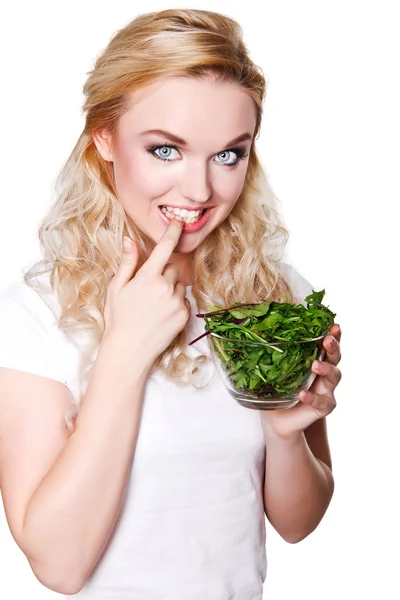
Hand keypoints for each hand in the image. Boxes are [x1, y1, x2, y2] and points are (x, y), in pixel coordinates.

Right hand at [103, 218, 190, 365]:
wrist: (128, 351)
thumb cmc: (118, 318)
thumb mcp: (116, 288)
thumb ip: (127, 263)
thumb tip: (129, 240)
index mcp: (147, 278)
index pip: (164, 248)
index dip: (172, 232)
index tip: (178, 222)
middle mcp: (166, 288)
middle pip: (172, 268)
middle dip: (163, 273)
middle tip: (147, 289)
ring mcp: (177, 302)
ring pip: (180, 285)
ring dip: (171, 289)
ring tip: (153, 305)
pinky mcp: (184, 315)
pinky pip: (184, 301)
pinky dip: (176, 303)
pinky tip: (161, 314)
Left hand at [259, 324, 341, 439]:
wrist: (277, 418)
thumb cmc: (277, 389)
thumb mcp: (274, 369)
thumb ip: (271, 354)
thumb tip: (254, 334)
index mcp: (315, 359)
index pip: (327, 345)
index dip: (333, 335)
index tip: (334, 324)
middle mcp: (324, 373)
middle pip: (335, 357)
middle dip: (333, 347)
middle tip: (327, 340)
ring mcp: (326, 390)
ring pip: (334, 376)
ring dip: (325, 368)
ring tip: (314, 365)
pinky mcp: (324, 406)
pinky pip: (321, 401)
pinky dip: (312, 397)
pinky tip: (302, 394)